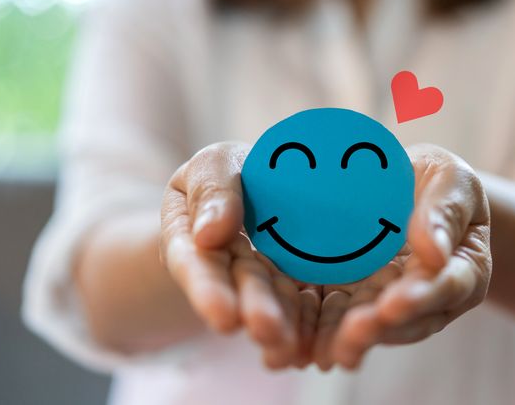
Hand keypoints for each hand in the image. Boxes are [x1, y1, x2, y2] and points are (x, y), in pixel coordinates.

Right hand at [159, 142, 320, 367]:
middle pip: (241, 290)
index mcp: (192, 239)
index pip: (197, 264)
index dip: (208, 291)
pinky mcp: (298, 284)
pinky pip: (307, 304)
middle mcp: (227, 269)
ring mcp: (265, 280)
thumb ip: (210, 191)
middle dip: (254, 311)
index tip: (223, 316)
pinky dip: (311, 325)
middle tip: (268, 331)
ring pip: (275, 303)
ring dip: (284, 326)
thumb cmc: (230, 172)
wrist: (267, 182)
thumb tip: (209, 235)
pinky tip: (321, 344)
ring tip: (294, 348)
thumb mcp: (212, 167)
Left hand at [316, 144, 491, 369]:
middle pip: (406, 318)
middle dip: (378, 327)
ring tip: (323, 353)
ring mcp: (390, 299)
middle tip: (353, 333)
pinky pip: (339, 316)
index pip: (446, 284)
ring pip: (371, 325)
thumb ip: (444, 212)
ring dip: (346, 339)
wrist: (408, 186)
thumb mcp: (451, 180)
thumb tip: (434, 253)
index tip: (394, 304)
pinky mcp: (356, 297)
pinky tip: (300, 345)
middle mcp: (429, 295)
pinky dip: (321, 331)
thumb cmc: (439, 181)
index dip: (420, 297)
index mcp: (465, 266)